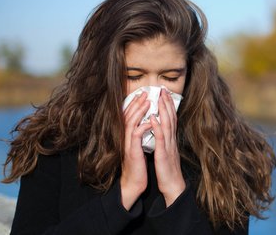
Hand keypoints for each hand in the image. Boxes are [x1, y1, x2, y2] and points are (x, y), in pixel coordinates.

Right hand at [120, 92, 150, 210]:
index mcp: (128, 136)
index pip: (130, 116)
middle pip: (128, 116)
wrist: (134, 182)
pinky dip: (142, 127)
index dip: (135, 104)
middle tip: (144, 93)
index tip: (142, 94)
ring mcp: (128, 144)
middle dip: (136, 103)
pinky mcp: (132, 152)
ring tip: (147, 102)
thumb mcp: (138, 147)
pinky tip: (149, 122)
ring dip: (138, 112)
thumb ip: (139, 135)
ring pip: (130, 123)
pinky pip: (135, 137)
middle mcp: (126, 138)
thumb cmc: (138, 165)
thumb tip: (146, 123)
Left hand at [151, 88, 185, 206]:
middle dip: (166, 103)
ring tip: (159, 98)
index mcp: (171, 140)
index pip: (171, 119)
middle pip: (171, 118)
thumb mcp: (166, 152)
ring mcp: (169, 146)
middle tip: (163, 89)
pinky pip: (161, 138)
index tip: (164, 94)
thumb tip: (161, 131)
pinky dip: (158, 127)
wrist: (173, 186)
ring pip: (167, 125)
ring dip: (163, 110)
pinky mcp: (164, 154)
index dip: (168, 106)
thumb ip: (164, 141)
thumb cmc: (168, 170)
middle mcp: (172, 140)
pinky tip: (154, 118)